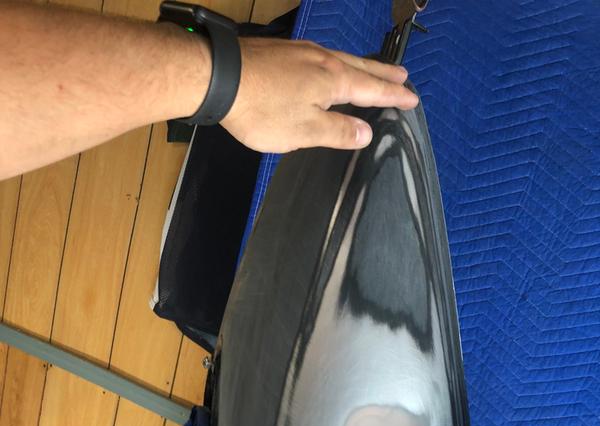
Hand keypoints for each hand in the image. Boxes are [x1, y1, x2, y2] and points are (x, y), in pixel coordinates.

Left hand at [221, 38, 418, 152]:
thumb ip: (337, 131)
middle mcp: (322, 60)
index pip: (372, 89)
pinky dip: (337, 63)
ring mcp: (301, 52)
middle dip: (383, 74)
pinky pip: (321, 56)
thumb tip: (366, 132)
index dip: (393, 96)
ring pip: (341, 58)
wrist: (219, 78)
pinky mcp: (282, 52)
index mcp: (334, 81)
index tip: (412, 99)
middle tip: (403, 76)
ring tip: (373, 70)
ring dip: (362, 66)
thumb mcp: (305, 130)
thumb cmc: (262, 109)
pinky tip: (329, 67)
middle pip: (361, 67)